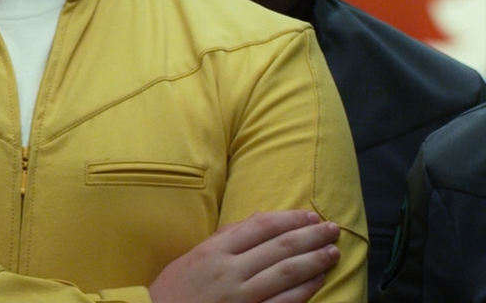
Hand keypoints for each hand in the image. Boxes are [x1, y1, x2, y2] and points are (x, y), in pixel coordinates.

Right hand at [149, 210, 340, 302]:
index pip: (260, 226)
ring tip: (333, 252)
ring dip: (314, 260)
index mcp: (214, 249)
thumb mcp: (194, 256)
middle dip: (311, 235)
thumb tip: (259, 221)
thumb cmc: (176, 288)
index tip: (310, 215)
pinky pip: (285, 301)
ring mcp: (241, 295)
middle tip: (333, 229)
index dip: (290, 219)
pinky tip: (319, 279)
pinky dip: (305, 289)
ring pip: (287, 272)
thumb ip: (226, 239)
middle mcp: (229, 269)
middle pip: (280, 247)